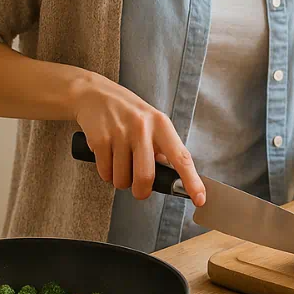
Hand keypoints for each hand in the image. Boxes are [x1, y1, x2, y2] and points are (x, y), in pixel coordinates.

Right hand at [71, 72, 205, 205]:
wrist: (94, 94)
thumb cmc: (127, 113)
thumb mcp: (151, 122)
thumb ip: (162, 147)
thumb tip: (173, 177)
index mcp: (161, 124)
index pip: (181, 157)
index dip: (192, 181)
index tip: (199, 199)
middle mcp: (142, 127)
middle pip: (146, 177)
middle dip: (141, 191)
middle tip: (139, 188)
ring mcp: (120, 133)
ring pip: (122, 179)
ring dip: (120, 180)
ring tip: (119, 161)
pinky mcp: (100, 139)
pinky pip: (105, 173)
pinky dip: (106, 173)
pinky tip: (107, 157)